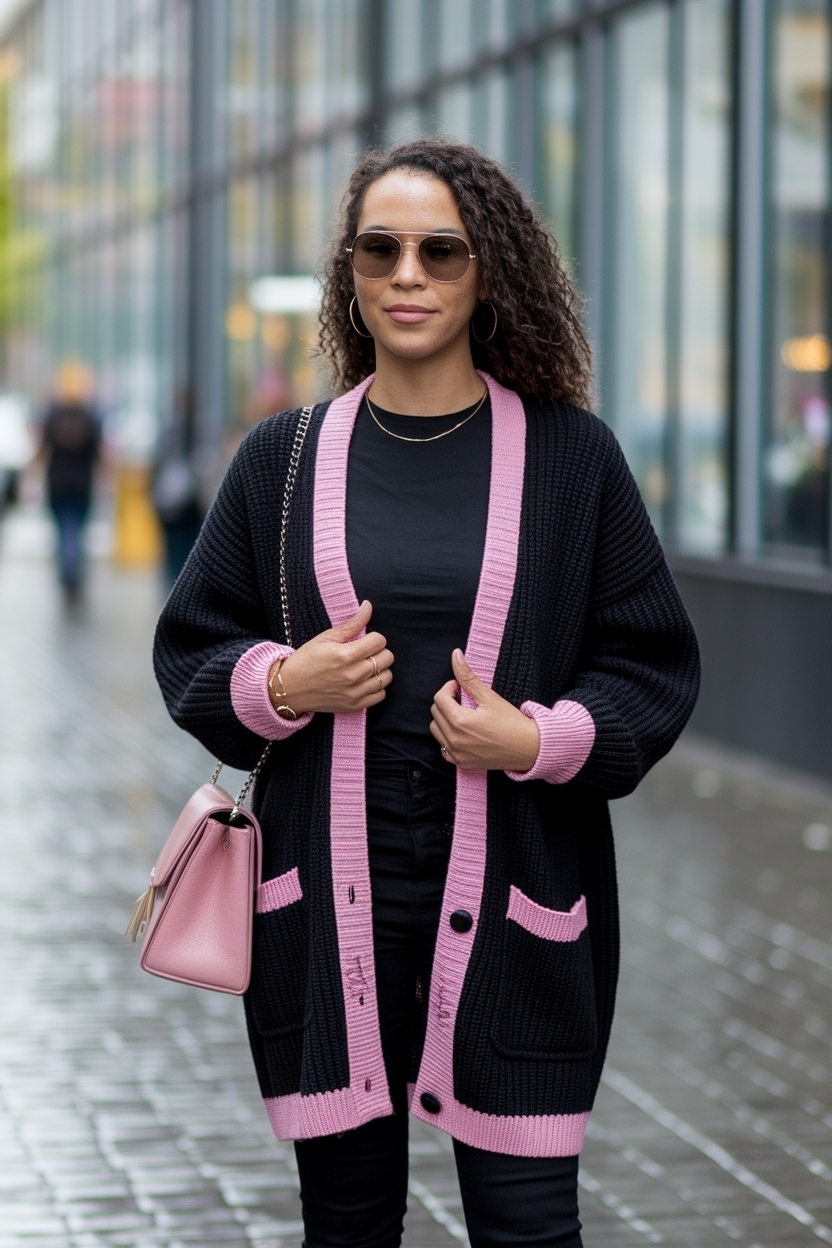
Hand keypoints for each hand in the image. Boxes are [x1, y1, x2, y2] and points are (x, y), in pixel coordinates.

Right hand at [272, 601, 393, 714]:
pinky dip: (377, 687)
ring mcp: (355, 692)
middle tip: (365, 652)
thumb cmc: (306, 660)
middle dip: (378, 651)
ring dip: (380, 669)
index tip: (364, 640)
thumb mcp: (326, 638)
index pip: (380, 641)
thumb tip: (368, 606)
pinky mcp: (354, 706)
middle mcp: (353, 675)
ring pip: (387, 677)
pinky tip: (365, 681)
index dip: (373, 637)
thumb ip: (352, 623)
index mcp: (346, 655)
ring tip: (366, 666)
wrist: (288, 688)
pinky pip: (381, 695)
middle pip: (387, 658)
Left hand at [429, 649, 538, 771]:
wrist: (529, 749)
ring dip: (445, 719)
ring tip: (463, 714)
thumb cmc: (512, 722)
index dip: (450, 688)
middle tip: (464, 699)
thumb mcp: (489, 697)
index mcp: (460, 722)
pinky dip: (448, 738)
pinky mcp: (461, 763)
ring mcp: (456, 754)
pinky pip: (443, 748)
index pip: (439, 698)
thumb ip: (468, 677)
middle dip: (447, 701)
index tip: (461, 687)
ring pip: (436, 730)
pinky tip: (463, 732)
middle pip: (436, 713)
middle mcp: (454, 740)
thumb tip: (455, 655)